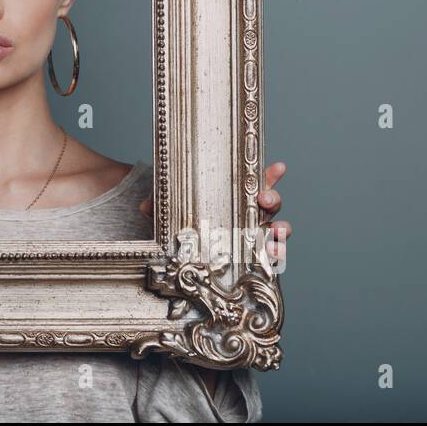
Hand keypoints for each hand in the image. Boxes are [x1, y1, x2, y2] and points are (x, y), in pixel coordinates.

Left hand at [138, 160, 290, 263]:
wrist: (175, 242)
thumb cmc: (180, 214)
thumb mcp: (167, 204)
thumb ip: (158, 201)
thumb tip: (145, 206)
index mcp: (233, 193)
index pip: (254, 179)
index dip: (269, 174)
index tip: (278, 168)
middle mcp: (247, 212)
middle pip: (270, 203)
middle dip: (272, 199)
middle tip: (264, 199)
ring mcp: (250, 233)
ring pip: (275, 229)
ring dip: (280, 230)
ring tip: (276, 233)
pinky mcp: (249, 254)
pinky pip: (267, 254)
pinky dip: (275, 255)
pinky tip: (275, 257)